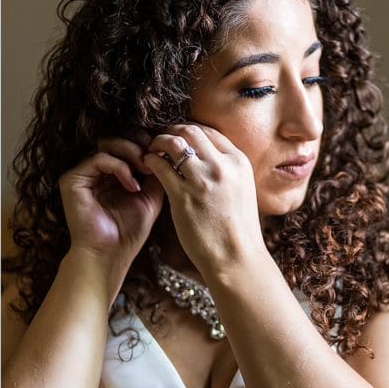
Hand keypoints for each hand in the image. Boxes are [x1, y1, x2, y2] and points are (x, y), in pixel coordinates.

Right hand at [59, 136, 164, 270]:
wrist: (109, 255)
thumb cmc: (128, 232)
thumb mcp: (150, 198)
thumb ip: (156, 174)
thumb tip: (166, 150)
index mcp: (111, 173)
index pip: (126, 144)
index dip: (145, 143)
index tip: (163, 154)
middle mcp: (95, 171)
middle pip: (116, 138)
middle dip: (139, 144)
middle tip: (155, 157)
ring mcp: (82, 174)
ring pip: (107, 143)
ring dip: (131, 152)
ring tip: (145, 170)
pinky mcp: (71, 180)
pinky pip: (98, 159)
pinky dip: (119, 167)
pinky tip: (132, 186)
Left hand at [143, 124, 265, 273]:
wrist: (237, 257)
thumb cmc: (237, 229)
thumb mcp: (242, 190)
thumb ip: (227, 171)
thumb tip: (208, 159)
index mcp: (238, 162)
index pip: (209, 132)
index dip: (189, 131)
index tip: (179, 136)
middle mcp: (222, 165)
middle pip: (191, 131)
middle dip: (172, 131)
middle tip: (161, 138)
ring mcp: (202, 179)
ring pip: (174, 143)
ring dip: (158, 142)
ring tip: (151, 149)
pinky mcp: (183, 195)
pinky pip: (160, 166)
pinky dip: (150, 159)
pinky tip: (146, 164)